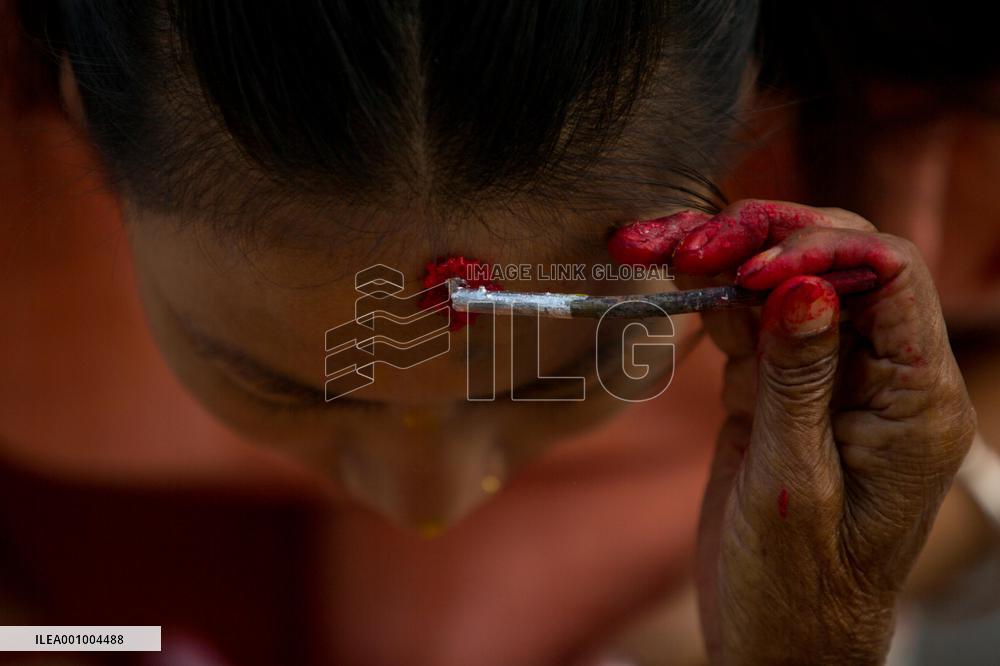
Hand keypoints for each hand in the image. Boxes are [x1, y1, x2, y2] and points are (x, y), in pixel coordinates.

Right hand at [610, 200, 976, 662]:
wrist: (773, 642)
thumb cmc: (797, 588)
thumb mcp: (793, 485)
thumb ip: (798, 382)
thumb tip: (802, 287)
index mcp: (914, 402)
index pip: (891, 277)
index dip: (822, 253)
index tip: (750, 270)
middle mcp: (876, 377)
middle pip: (833, 265)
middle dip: (762, 240)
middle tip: (688, 246)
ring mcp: (823, 379)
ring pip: (780, 285)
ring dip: (721, 258)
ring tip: (655, 243)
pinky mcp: (778, 390)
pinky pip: (747, 324)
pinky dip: (707, 300)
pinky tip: (670, 279)